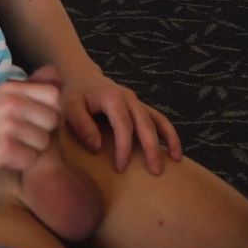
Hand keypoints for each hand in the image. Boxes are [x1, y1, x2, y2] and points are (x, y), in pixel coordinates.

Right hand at [0, 66, 64, 178]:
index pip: (54, 95)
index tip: (36, 120)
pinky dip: (21, 163)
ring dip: (31, 149)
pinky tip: (5, 159)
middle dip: (42, 132)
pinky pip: (30, 160)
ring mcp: (8, 127)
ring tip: (12, 148)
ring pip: (44, 143)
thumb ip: (26, 87)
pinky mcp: (3, 150)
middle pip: (52, 121)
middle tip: (22, 138)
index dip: (50, 110)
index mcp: (11, 89)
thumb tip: (55, 72)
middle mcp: (12, 104)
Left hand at [57, 63, 182, 174]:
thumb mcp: (70, 107)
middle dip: (152, 148)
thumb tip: (97, 147)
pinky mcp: (141, 107)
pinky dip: (169, 133)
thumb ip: (82, 125)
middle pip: (146, 124)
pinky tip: (174, 150)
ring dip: (169, 139)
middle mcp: (130, 99)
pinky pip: (159, 119)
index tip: (121, 168)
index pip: (124, 126)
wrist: (82, 76)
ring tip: (176, 160)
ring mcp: (137, 102)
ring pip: (159, 119)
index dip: (124, 148)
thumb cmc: (75, 94)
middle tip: (156, 172)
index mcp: (113, 99)